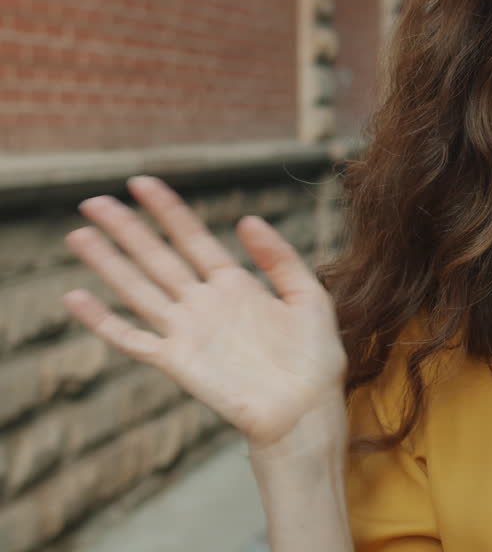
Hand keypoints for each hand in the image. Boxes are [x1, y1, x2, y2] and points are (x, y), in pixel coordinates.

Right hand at [62, 176, 347, 448]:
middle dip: (126, 229)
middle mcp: (205, 303)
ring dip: (107, 264)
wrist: (305, 410)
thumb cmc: (314, 358)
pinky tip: (76, 298)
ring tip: (78, 234)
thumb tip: (247, 219)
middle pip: (157, 258)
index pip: (193, 238)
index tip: (141, 182)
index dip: (168, 210)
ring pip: (137, 290)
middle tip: (93, 200)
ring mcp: (188, 332)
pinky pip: (132, 338)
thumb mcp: (308, 296)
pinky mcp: (177, 362)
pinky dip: (103, 320)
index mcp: (236, 284)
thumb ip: (279, 258)